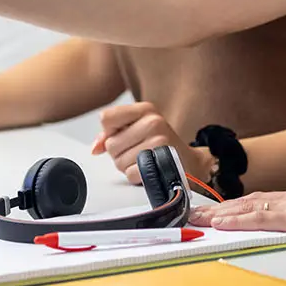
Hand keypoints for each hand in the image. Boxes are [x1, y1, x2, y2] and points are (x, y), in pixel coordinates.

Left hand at [89, 101, 212, 187]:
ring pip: (119, 161)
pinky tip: (149, 169)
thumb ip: (111, 134)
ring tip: (145, 160)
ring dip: (128, 166)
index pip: (106, 118)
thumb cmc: (160, 145)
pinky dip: (136, 176)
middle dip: (120, 153)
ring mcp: (158, 141)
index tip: (124, 135)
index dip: (110, 132)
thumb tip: (96, 148)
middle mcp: (153, 121)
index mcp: (145, 109)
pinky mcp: (160, 161)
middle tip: (138, 151)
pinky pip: (130, 174)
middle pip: (111, 144)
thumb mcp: (137, 129)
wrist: (189, 162)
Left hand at [187, 175, 285, 243]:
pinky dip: (238, 220)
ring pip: (249, 208)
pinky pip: (262, 218)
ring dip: (221, 213)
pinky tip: (222, 223)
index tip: (217, 212)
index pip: (262, 203)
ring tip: (198, 219)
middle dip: (220, 210)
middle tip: (195, 215)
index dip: (237, 208)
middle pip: (248, 203)